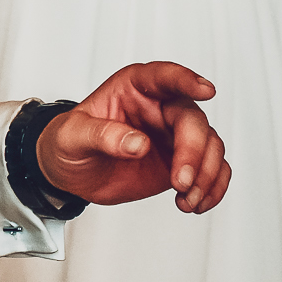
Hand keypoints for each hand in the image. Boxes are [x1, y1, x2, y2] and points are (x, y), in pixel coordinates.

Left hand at [35, 61, 230, 214]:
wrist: (72, 173)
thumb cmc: (69, 142)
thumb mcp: (72, 136)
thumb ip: (102, 135)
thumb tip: (137, 143)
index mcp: (134, 87)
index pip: (164, 77)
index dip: (187, 81)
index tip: (206, 91)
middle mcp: (161, 107)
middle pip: (193, 120)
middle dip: (194, 152)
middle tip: (180, 182)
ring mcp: (175, 135)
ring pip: (211, 145)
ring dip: (206, 175)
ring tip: (187, 200)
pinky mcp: (182, 161)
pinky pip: (212, 169)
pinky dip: (213, 187)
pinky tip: (196, 204)